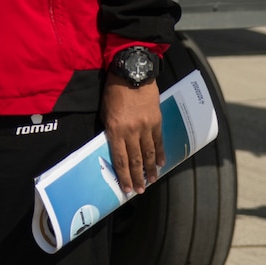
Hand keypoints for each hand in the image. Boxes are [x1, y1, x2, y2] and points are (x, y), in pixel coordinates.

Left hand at [102, 73, 163, 193]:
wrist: (132, 74)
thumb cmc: (113, 91)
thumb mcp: (105, 111)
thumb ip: (110, 130)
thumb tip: (115, 146)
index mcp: (115, 129)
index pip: (119, 158)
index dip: (123, 175)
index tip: (126, 188)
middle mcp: (131, 131)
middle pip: (135, 159)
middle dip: (137, 177)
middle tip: (139, 190)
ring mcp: (146, 127)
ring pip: (148, 153)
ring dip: (150, 169)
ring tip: (151, 181)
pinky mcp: (156, 121)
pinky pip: (158, 141)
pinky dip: (160, 153)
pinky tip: (160, 163)